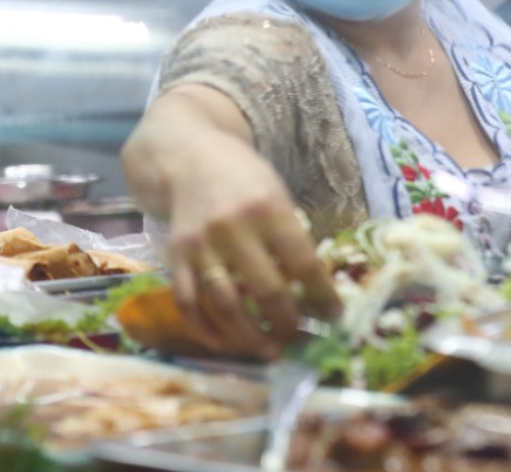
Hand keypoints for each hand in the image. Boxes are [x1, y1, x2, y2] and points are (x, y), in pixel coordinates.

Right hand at [162, 133, 342, 360]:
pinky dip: (204, 330)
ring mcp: (201, 245)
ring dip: (250, 336)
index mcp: (268, 208)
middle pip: (267, 290)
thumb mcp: (276, 193)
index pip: (303, 264)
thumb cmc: (243, 179)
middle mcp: (233, 228)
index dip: (322, 296)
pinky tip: (224, 344)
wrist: (188, 158)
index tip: (335, 316)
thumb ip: (291, 237)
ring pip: (226, 304)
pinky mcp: (175, 257)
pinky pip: (188, 302)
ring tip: (269, 352)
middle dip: (288, 323)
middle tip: (299, 339)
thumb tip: (315, 292)